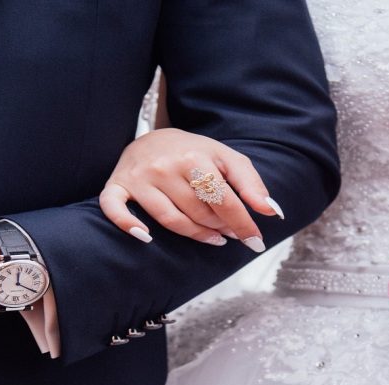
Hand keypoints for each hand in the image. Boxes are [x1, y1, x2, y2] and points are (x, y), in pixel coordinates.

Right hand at [99, 128, 282, 251]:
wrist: (153, 139)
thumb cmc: (193, 154)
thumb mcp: (225, 159)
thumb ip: (251, 183)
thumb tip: (272, 211)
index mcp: (194, 157)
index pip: (223, 199)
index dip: (242, 223)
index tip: (255, 241)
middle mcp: (165, 166)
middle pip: (198, 212)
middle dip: (220, 228)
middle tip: (230, 234)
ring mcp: (139, 178)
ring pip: (170, 220)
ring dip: (195, 235)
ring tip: (212, 238)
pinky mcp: (117, 186)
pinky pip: (115, 209)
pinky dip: (127, 225)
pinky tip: (146, 238)